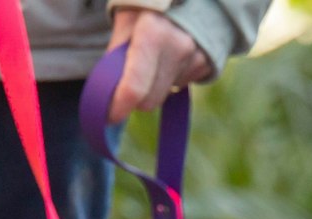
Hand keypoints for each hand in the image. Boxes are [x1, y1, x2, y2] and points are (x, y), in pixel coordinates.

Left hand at [106, 8, 212, 123]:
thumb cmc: (148, 6)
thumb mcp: (126, 22)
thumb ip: (115, 58)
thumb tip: (106, 96)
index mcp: (153, 33)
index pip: (134, 88)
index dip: (118, 107)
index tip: (109, 115)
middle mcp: (178, 47)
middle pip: (149, 100)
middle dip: (135, 98)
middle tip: (127, 83)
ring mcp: (195, 58)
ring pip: (164, 96)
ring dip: (153, 87)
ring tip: (152, 59)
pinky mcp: (205, 65)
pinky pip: (179, 87)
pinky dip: (169, 79)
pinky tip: (168, 58)